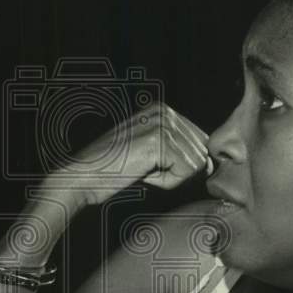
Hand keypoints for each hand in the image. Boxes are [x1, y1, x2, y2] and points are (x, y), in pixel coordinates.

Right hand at [49, 103, 209, 207]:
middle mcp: (165, 112)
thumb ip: (177, 148)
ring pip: (194, 164)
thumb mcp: (149, 151)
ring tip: (142, 171)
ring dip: (170, 178)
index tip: (150, 165)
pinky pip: (185, 172)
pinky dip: (166, 183)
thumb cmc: (113, 170)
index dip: (181, 164)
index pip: (200, 142)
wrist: (83, 177)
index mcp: (163, 110)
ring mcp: (162, 125)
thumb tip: (210, 162)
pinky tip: (142, 175)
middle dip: (177, 171)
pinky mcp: (159, 142)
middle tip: (145, 170)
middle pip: (200, 152)